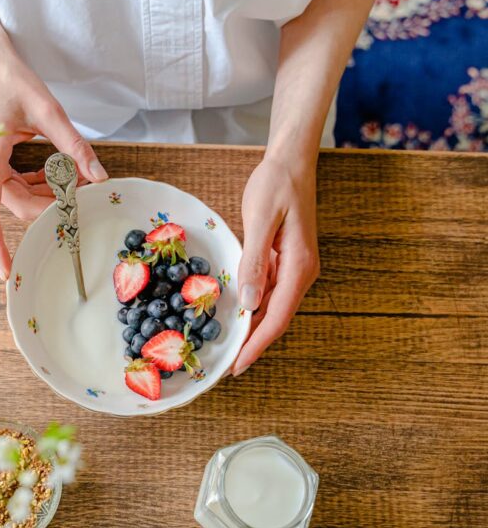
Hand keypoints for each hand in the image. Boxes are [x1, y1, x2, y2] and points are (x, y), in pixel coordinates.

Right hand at [0, 47, 106, 279]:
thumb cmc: (6, 76)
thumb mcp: (47, 110)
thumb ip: (74, 146)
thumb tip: (99, 175)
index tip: (6, 271)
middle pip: (16, 205)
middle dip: (51, 206)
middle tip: (85, 196)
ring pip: (17, 196)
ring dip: (48, 194)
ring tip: (79, 181)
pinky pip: (14, 184)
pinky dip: (38, 183)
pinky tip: (60, 174)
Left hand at [231, 156, 319, 375]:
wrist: (290, 161)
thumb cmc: (276, 184)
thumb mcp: (260, 219)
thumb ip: (254, 261)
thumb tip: (250, 302)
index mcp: (299, 266)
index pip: (277, 317)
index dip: (257, 345)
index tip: (237, 366)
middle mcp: (301, 272)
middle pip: (276, 318)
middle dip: (253, 343)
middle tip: (226, 366)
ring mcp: (293, 267)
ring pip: (271, 307)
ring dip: (251, 328)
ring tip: (227, 347)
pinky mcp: (283, 260)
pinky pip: (267, 291)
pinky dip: (251, 306)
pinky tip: (234, 314)